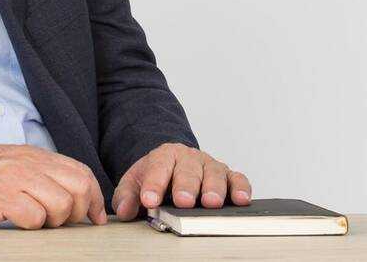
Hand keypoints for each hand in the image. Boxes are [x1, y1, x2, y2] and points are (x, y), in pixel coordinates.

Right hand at [0, 144, 108, 228]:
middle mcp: (30, 164)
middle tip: (63, 222)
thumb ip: (43, 173)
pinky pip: (33, 217)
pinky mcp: (0, 198)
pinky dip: (32, 225)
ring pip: (61, 204)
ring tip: (37, 221)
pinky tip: (18, 221)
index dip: (95, 198)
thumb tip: (74, 195)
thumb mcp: (16, 162)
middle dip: (79, 212)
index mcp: (37, 156)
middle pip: (79, 187)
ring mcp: (16, 179)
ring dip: (55, 221)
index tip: (94, 217)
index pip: (82, 172)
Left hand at [111, 142, 251, 220]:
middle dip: (185, 186)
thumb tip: (125, 210)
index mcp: (165, 155)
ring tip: (211, 202)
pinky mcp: (228, 176)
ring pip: (214, 174)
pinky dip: (241, 188)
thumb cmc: (156, 175)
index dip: (154, 184)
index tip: (149, 199)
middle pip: (188, 170)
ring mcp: (210, 166)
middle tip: (182, 201)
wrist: (172, 163)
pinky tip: (240, 199)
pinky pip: (238, 179)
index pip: (158, 167)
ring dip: (213, 188)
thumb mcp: (135, 182)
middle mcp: (189, 158)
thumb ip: (127, 195)